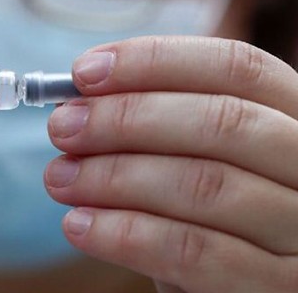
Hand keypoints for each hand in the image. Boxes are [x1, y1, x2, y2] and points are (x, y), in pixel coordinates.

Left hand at [44, 37, 297, 291]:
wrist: (234, 287)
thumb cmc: (204, 218)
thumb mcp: (190, 161)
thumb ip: (153, 129)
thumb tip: (76, 104)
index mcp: (294, 116)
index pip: (237, 66)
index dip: (154, 62)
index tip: (83, 72)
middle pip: (223, 121)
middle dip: (125, 119)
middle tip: (61, 127)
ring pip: (206, 185)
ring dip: (114, 176)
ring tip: (59, 178)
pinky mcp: (279, 288)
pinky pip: (195, 253)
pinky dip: (125, 234)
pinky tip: (78, 226)